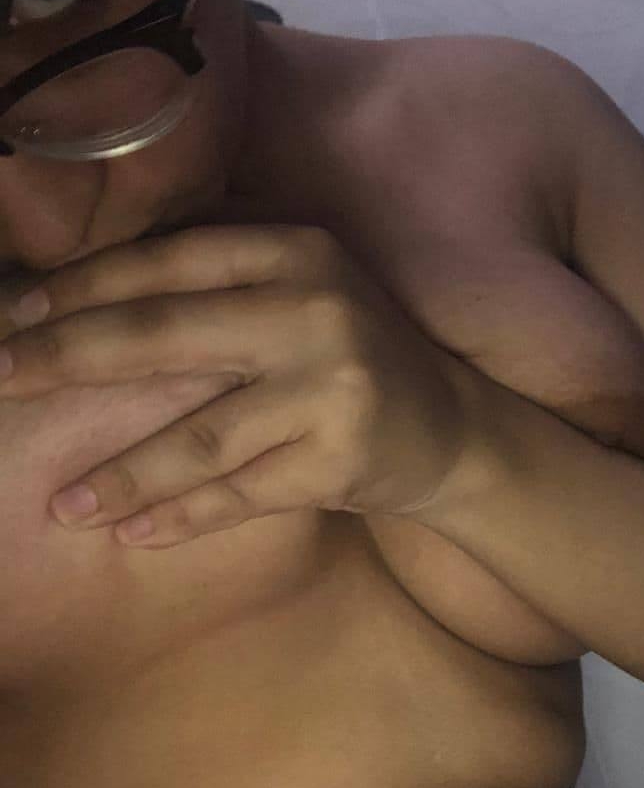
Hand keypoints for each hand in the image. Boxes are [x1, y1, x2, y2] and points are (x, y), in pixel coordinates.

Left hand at [0, 225, 467, 547]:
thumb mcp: (303, 294)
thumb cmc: (356, 358)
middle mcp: (314, 310)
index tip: (14, 317)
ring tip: (63, 505)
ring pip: (199, 436)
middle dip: (68, 361)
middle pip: (165, 338)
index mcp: (295, 252)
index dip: (83, 289)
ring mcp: (331, 389)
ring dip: (123, 475)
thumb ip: (221, 282)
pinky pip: (240, 494)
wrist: (455, 430)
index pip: (167, 264)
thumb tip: (86, 299)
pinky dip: (183, 517)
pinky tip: (133, 534)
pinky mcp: (340, 460)